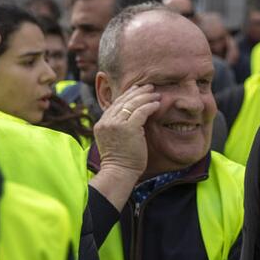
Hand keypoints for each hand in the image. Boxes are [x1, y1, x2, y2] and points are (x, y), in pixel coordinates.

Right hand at [90, 84, 158, 207]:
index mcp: (101, 123)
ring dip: (146, 97)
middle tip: (149, 86)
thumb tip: (130, 118)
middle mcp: (106, 121)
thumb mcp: (114, 140)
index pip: (115, 104)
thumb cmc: (120, 161)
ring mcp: (116, 124)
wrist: (118, 172)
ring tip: (156, 94)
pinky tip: (157, 104)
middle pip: (123, 101)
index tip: (138, 90)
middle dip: (138, 92)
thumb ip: (118, 127)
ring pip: (132, 104)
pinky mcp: (128, 128)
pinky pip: (141, 112)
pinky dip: (150, 106)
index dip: (128, 95)